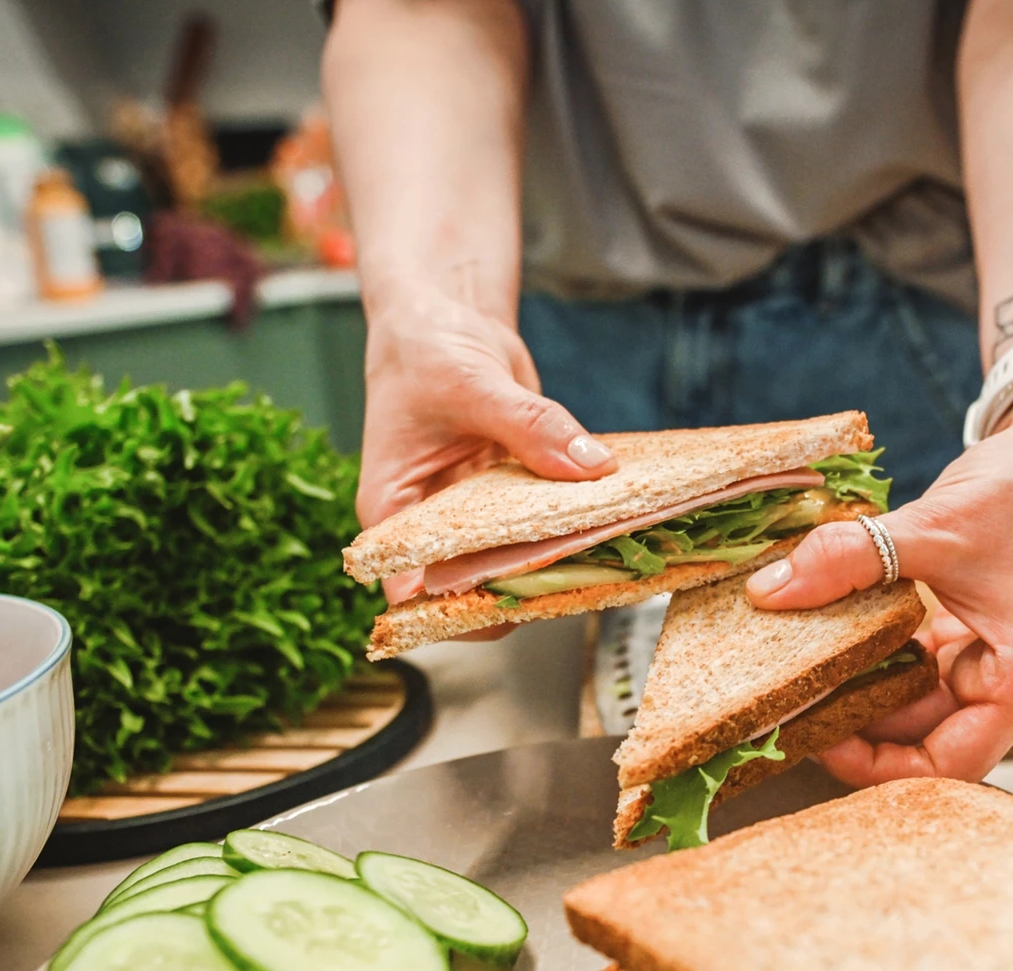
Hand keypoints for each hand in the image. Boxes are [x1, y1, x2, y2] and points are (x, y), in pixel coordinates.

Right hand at [356, 284, 614, 604]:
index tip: (520, 599)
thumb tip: (590, 466)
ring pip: (520, 559)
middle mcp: (433, 526)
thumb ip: (529, 426)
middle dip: (529, 586)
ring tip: (613, 548)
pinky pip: (547, 522)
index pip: (418, 594)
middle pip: (477, 586)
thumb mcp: (472, 383)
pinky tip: (617, 516)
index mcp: (395, 513)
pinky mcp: (515, 497)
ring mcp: (477, 515)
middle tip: (588, 570)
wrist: (445, 319)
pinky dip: (578, 521)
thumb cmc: (426, 348)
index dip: (463, 609)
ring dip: (563, 557)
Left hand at [746, 361, 1012, 781]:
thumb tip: (771, 589)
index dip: (878, 765)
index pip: (947, 764)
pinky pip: (927, 665)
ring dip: (869, 686)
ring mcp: (1003, 661)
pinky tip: (840, 633)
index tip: (816, 738)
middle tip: (792, 699)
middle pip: (930, 738)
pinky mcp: (987, 634)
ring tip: (806, 666)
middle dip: (861, 723)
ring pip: (923, 702)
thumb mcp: (934, 526)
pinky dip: (885, 653)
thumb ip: (850, 560)